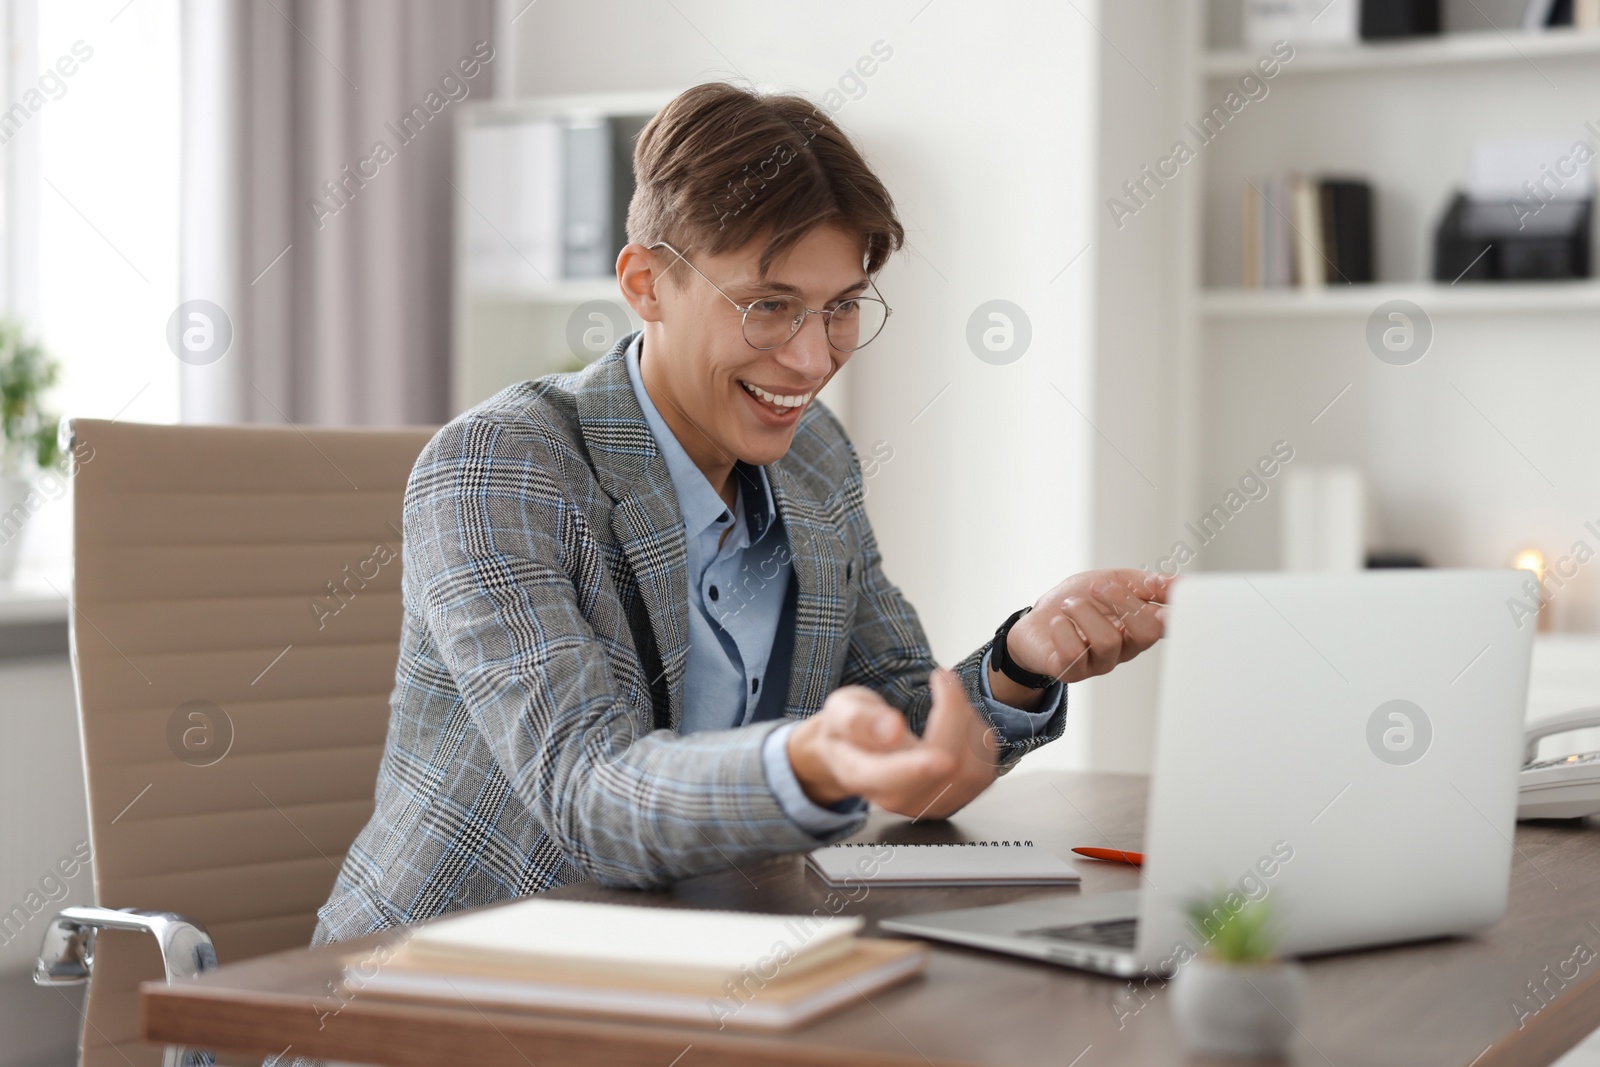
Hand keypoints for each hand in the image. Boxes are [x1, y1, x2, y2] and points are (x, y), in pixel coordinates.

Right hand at [787, 668, 997, 819]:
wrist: (858, 753)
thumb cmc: (848, 729)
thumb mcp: (841, 711)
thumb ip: (859, 719)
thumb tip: (891, 727)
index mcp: (864, 776)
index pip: (894, 779)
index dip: (920, 769)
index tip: (942, 758)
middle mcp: (900, 799)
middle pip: (946, 762)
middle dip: (952, 711)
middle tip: (941, 676)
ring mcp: (930, 804)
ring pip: (972, 767)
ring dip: (967, 722)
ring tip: (946, 701)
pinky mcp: (957, 799)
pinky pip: (984, 769)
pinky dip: (978, 736)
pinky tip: (957, 722)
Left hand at [1002, 569, 1173, 686]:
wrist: (1036, 618)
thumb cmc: (1079, 600)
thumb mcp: (1116, 580)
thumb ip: (1148, 583)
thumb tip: (1181, 584)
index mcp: (1141, 625)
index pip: (1171, 624)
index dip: (1175, 612)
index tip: (1161, 594)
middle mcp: (1126, 648)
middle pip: (1147, 632)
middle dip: (1121, 600)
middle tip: (1097, 587)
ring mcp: (1100, 663)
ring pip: (1107, 641)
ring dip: (1083, 612)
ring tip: (1069, 606)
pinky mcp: (1072, 671)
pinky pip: (1073, 654)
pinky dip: (1061, 628)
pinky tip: (1057, 623)